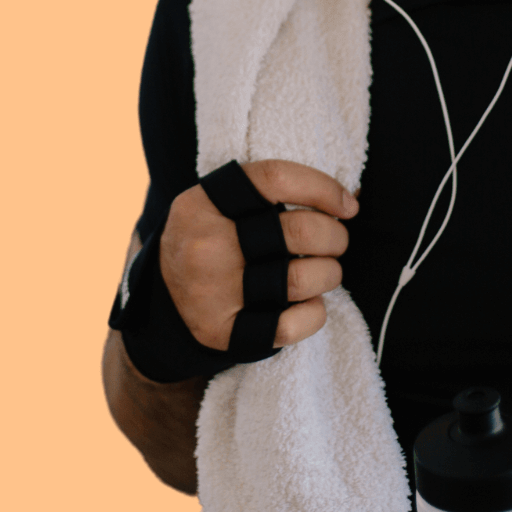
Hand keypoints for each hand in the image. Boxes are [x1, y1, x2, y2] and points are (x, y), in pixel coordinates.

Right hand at [160, 160, 356, 350]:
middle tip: (335, 242)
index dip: (324, 188)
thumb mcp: (218, 202)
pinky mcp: (223, 332)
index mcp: (205, 202)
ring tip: (325, 271)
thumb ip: (268, 193)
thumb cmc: (210, 240)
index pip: (277, 179)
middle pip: (300, 231)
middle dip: (335, 236)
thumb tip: (348, 201)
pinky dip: (315, 314)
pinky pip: (290, 325)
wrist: (162, 297)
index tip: (348, 205)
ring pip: (302, 279)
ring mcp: (213, 292)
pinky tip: (310, 303)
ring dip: (329, 274)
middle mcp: (206, 245)